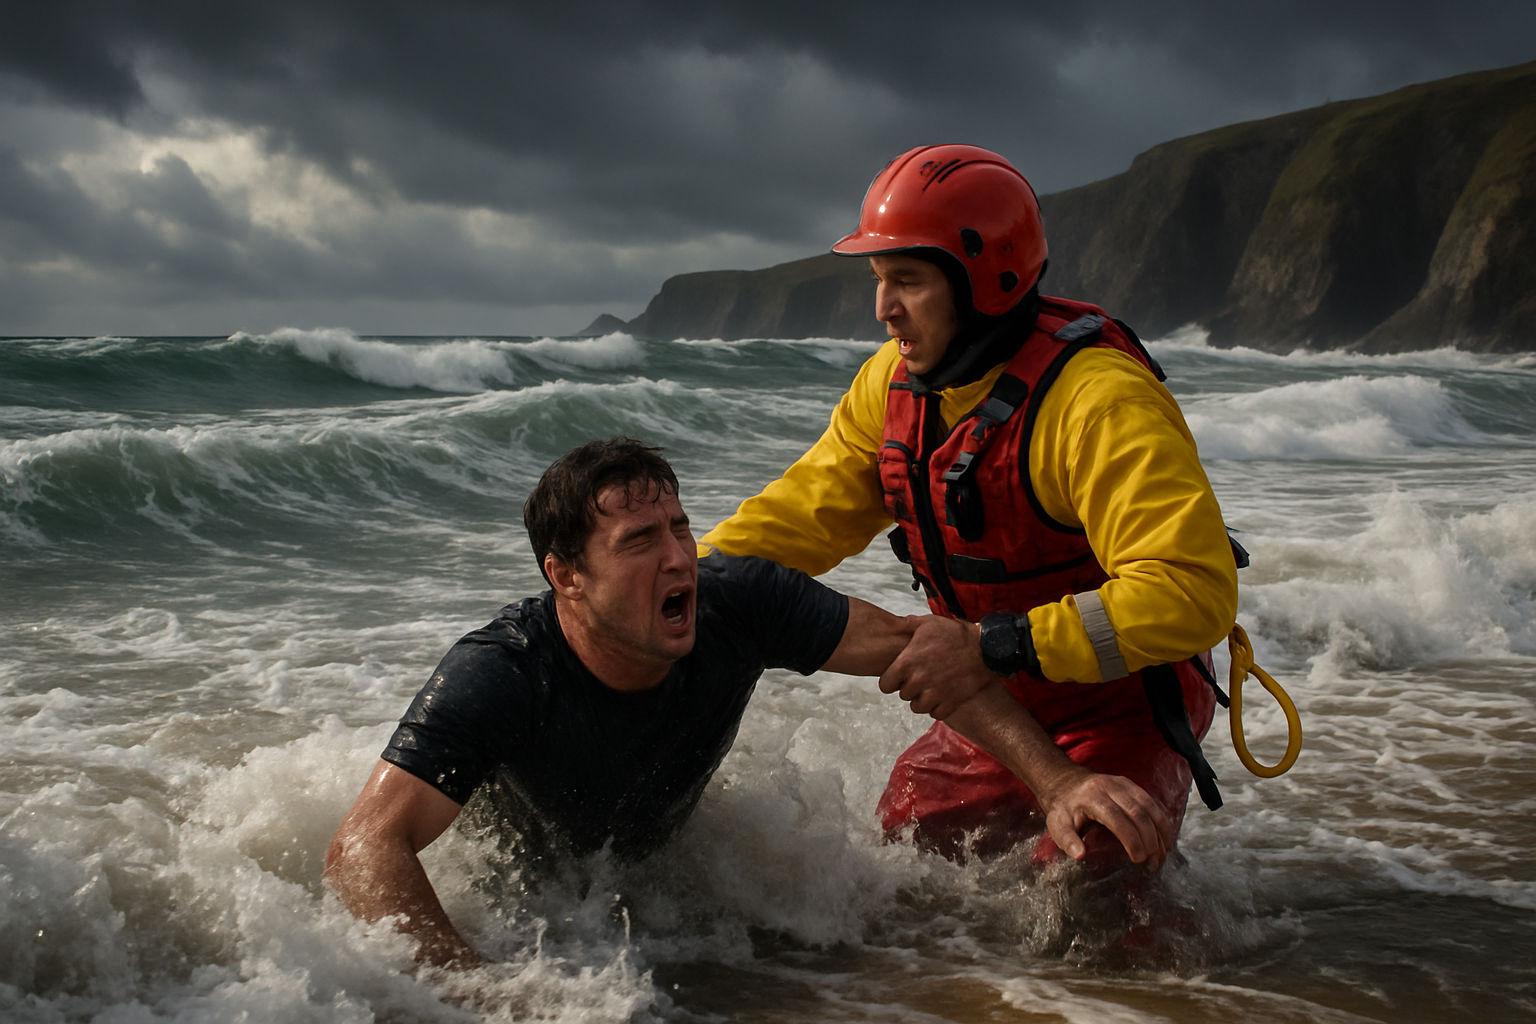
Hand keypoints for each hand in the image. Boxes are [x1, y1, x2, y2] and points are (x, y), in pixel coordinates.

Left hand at [879, 615, 996, 718]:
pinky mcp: (951, 703)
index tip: (900, 676)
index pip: (885, 685)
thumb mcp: (928, 623)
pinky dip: (938, 707)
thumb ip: (907, 625)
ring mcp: (934, 694)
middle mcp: (918, 681)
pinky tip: (942, 695)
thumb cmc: (955, 634)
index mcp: (907, 663)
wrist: (985, 647)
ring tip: (931, 687)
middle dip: (909, 687)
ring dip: (922, 699)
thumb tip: (895, 624)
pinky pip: (935, 713)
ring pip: (917, 707)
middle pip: (903, 695)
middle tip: (921, 677)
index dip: (892, 680)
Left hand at [1036, 765, 1174, 868]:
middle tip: (1154, 863)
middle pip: (1137, 813)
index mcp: (1092, 797)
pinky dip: (1161, 821)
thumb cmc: (1063, 807)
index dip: (1131, 839)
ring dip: (1160, 831)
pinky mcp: (1131, 785)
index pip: (1116, 818)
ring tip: (1163, 854)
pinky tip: (1165, 839)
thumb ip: (1066, 840)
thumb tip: (1080, 855)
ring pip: (1149, 806)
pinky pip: (1151, 802)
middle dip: (1150, 839)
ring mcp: (1123, 784)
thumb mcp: (1057, 824)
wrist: (1065, 782)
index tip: (1138, 859)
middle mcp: (1110, 787)